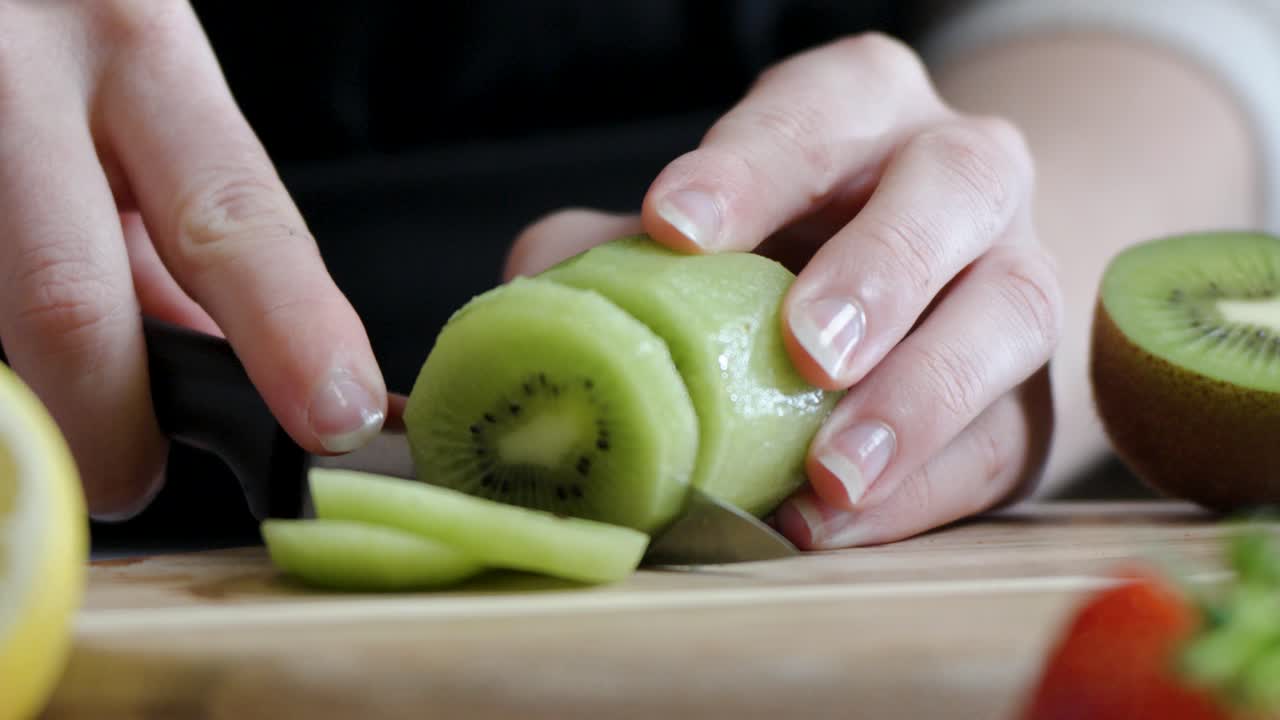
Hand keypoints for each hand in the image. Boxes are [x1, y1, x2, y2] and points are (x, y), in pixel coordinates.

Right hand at [0, 1, 385, 518]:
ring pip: (4, 322)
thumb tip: (227, 369)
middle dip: (110, 425)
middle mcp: (21, 73)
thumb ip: (185, 226)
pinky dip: (13, 353)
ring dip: (46, 387)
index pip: (230, 217)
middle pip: (69, 301)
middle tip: (132, 478)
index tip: (338, 417)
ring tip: (77, 393)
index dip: (292, 332)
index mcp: (138, 53)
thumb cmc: (69, 44)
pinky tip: (33, 344)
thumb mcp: (149, 101)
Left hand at [504, 33, 1061, 547]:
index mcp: (865, 109)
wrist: (917, 297)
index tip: (672, 227)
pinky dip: (921, 488)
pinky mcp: (1027, 393)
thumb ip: (616, 253)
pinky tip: (839, 522)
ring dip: (918, 400)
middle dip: (877, 268)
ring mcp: (1013, 278)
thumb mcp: (700, 227)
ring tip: (831, 474)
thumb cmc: (781, 248)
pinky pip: (999, 436)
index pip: (815, 113)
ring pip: (1004, 316)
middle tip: (806, 351)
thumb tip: (539, 309)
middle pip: (952, 188)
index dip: (750, 165)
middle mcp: (961, 175)